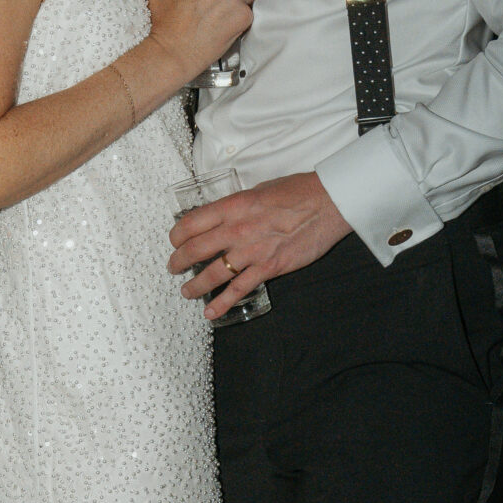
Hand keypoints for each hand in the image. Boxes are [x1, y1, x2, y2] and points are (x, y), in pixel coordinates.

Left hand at [169, 170, 350, 317]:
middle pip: (195, 250)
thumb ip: (239, 206)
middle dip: (178, 262)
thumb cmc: (298, 192)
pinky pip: (239, 289)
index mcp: (233, 206)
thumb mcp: (259, 190)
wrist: (328, 204)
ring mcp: (252, 251)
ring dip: (194, 286)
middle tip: (174, 267)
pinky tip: (211, 312)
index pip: (191, 223)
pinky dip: (222, 303)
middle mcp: (237, 229)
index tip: (175, 241)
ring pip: (212, 273)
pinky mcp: (269, 267)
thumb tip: (226, 215)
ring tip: (187, 292)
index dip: (177, 236)